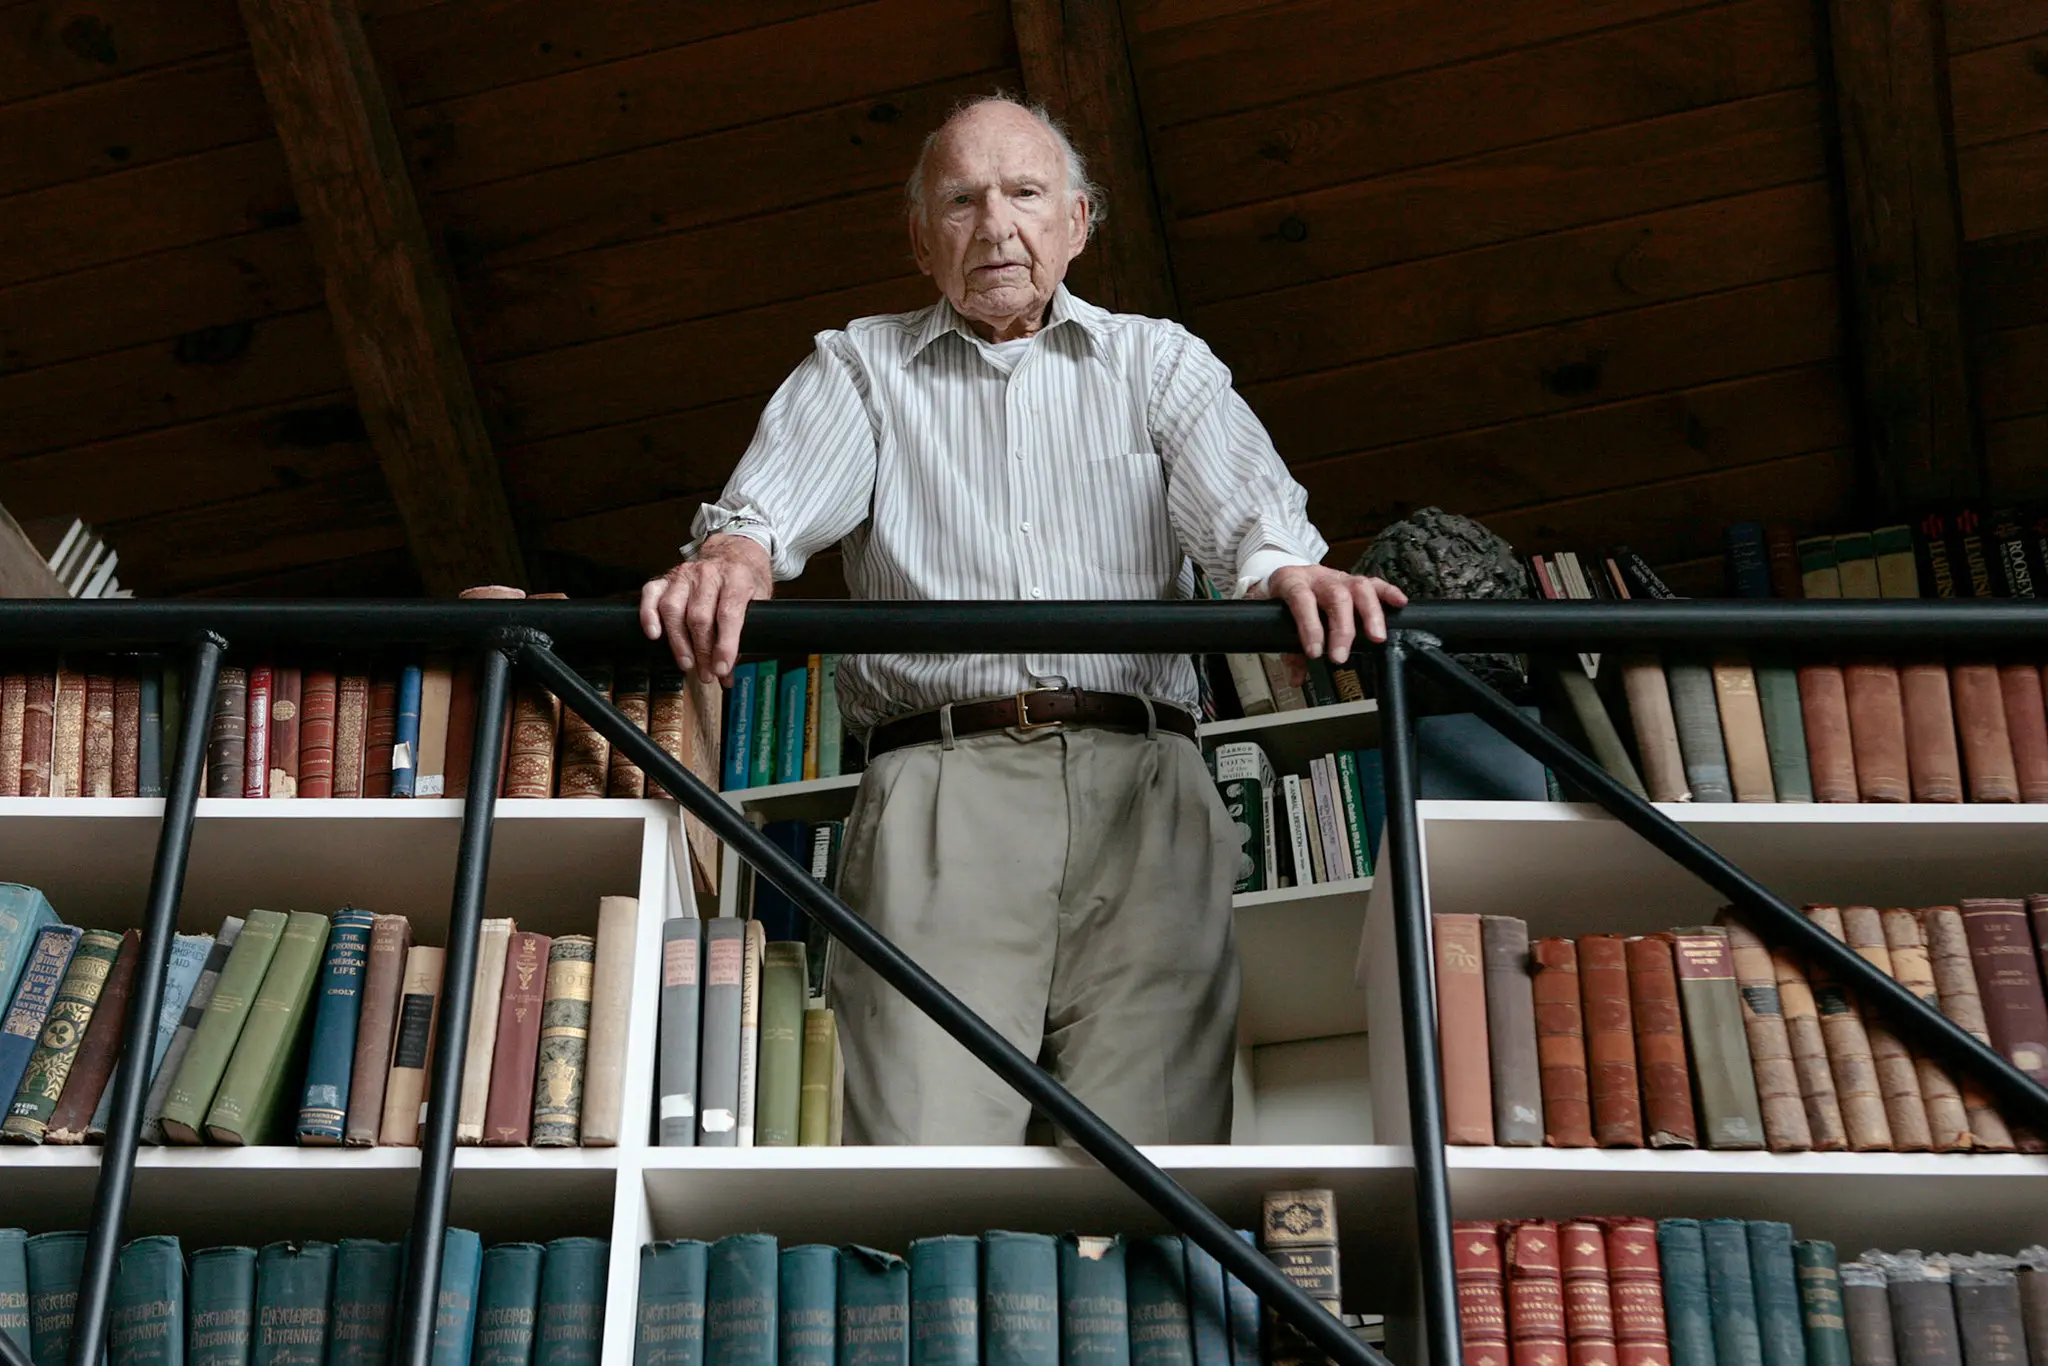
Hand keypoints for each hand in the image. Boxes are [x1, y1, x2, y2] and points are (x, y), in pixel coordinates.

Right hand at [638, 535, 773, 680]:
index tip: (721, 668)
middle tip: (706, 674)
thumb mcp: (759, 601)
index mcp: (737, 577)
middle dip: (702, 651)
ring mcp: (685, 574)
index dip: (724, 645)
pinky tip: (654, 634)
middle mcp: (708, 573)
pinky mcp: (667, 577)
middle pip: (699, 616)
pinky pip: (651, 594)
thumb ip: (747, 632)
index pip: (728, 614)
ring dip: (678, 642)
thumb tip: (729, 670)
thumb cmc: (745, 580)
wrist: (734, 551)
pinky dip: (648, 615)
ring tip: (687, 663)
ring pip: (673, 609)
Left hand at [1264, 565, 1408, 663]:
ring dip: (1370, 614)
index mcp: (1293, 583)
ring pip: (1359, 587)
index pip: (1301, 600)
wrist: (1288, 576)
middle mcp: (1318, 577)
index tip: (1315, 653)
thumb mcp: (1277, 620)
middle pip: (1336, 596)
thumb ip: (1289, 649)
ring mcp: (1338, 576)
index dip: (1310, 626)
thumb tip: (1297, 678)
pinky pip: (1375, 582)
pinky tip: (1399, 603)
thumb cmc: (1284, 600)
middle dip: (1342, 629)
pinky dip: (1388, 593)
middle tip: (1341, 657)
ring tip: (1377, 637)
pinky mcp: (1355, 579)